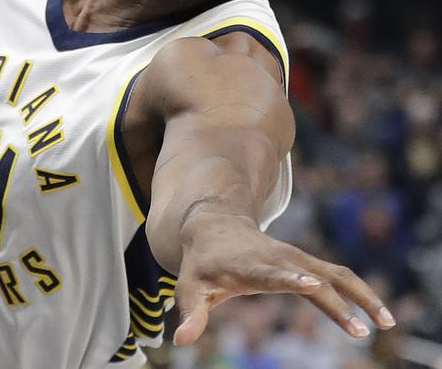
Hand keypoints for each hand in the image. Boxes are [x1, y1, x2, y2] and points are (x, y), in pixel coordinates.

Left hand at [172, 212, 395, 346]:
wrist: (214, 225)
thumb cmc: (201, 263)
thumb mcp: (189, 287)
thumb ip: (190, 314)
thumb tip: (180, 340)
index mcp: (249, 266)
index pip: (271, 272)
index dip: (290, 279)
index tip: (311, 285)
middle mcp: (278, 260)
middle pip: (314, 278)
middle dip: (337, 303)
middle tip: (359, 331)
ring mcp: (297, 258)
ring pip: (336, 274)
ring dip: (363, 296)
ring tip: (387, 324)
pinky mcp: (307, 262)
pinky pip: (340, 276)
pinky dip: (361, 293)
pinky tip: (379, 316)